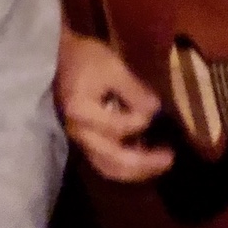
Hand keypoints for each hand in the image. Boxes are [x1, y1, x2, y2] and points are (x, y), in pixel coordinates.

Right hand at [55, 28, 173, 181]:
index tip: (156, 106)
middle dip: (144, 164)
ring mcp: (80, 141)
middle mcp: (79, 134)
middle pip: (113, 162)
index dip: (141, 120)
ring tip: (159, 164)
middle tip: (170, 158)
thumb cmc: (84, 58)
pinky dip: (126, 164)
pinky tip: (143, 155)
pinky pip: (105, 161)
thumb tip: (156, 109)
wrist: (57, 59)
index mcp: (82, 113)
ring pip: (108, 167)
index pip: (118, 128)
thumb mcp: (112, 66)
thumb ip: (133, 90)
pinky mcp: (85, 141)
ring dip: (136, 170)